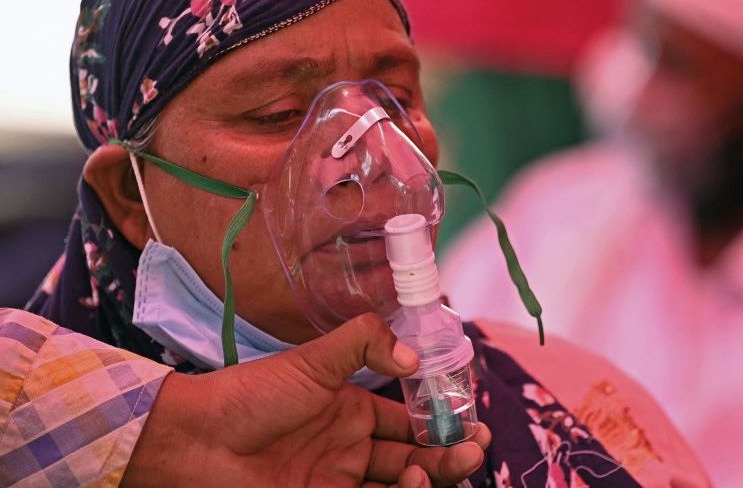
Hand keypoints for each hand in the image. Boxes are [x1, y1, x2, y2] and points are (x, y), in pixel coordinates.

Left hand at [123, 313, 489, 486]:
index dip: (442, 423)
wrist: (196, 442)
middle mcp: (350, 450)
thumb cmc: (252, 396)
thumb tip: (414, 353)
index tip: (472, 422)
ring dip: (426, 480)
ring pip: (398, 487)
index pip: (409, 421)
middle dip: (448, 456)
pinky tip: (410, 486)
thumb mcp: (311, 361)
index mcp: (352, 412)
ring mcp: (336, 482)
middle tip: (474, 450)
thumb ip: (363, 343)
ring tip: (430, 471)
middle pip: (414, 459)